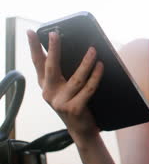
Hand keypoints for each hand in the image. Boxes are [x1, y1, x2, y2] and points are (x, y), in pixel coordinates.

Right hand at [27, 30, 103, 146]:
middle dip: (52, 49)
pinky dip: (95, 76)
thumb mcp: (67, 90)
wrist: (83, 131)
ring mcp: (61, 102)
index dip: (34, 48)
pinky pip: (88, 89)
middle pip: (51, 67)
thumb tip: (78, 50)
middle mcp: (50, 94)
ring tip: (93, 50)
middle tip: (54, 34)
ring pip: (76, 78)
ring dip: (86, 62)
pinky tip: (101, 66)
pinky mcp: (74, 109)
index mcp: (46, 86)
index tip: (31, 32)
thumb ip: (66, 74)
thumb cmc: (77, 105)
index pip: (38, 64)